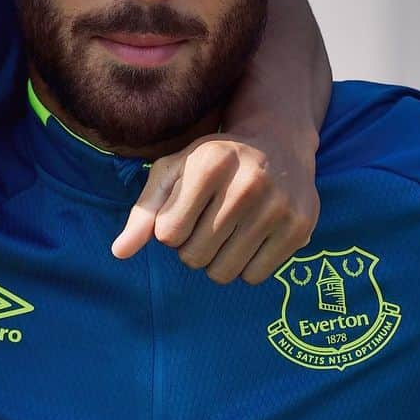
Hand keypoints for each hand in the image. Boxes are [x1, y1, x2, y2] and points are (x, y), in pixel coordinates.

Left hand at [111, 130, 318, 284]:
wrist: (277, 143)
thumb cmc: (212, 162)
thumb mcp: (173, 172)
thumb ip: (143, 212)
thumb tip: (119, 253)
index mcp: (209, 165)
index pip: (167, 233)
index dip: (169, 230)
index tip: (182, 213)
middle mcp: (247, 185)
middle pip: (193, 257)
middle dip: (191, 247)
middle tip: (206, 223)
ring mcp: (277, 207)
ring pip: (223, 272)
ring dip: (216, 261)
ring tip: (225, 232)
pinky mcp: (300, 228)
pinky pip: (254, 276)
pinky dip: (245, 267)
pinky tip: (249, 238)